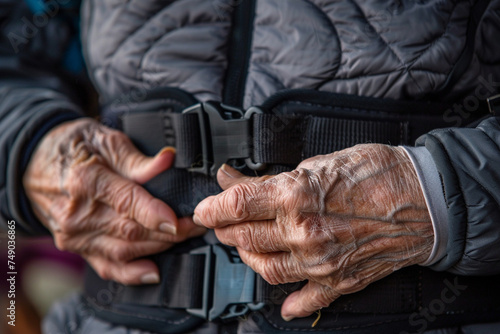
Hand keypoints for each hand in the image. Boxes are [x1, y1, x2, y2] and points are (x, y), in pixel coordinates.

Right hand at [24, 118, 205, 284]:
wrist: (34, 163)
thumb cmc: (73, 147)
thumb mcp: (105, 140)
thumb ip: (138, 159)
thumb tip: (168, 161)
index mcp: (86, 180)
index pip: (127, 203)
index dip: (156, 214)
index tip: (181, 220)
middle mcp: (77, 213)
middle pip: (131, 230)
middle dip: (170, 232)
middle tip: (197, 224)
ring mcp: (75, 234)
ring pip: (125, 250)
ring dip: (160, 248)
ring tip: (186, 237)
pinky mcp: (76, 247)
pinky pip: (107, 266)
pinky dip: (132, 272)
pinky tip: (153, 270)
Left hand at [193, 144, 433, 319]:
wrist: (425, 200)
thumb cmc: (376, 173)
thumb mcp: (317, 164)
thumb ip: (269, 179)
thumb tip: (233, 179)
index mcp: (296, 198)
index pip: (235, 205)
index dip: (211, 207)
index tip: (204, 209)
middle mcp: (303, 234)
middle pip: (244, 237)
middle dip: (225, 228)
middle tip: (224, 220)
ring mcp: (320, 262)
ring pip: (264, 268)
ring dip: (248, 255)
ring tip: (248, 243)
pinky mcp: (339, 281)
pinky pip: (304, 298)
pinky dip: (290, 301)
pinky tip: (284, 300)